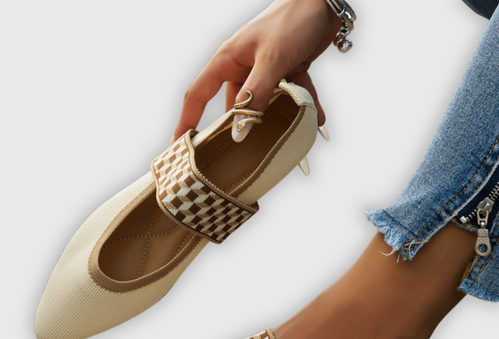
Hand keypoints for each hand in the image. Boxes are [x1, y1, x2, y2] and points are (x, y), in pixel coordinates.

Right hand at [172, 0, 340, 141]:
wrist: (325, 0)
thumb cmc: (293, 19)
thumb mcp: (271, 60)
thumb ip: (255, 96)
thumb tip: (239, 133)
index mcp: (227, 60)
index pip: (198, 95)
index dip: (186, 121)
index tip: (179, 146)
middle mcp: (242, 67)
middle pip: (233, 106)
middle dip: (238, 129)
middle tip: (236, 156)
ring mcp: (264, 71)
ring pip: (265, 104)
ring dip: (278, 119)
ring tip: (284, 140)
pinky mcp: (286, 71)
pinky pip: (291, 95)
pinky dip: (303, 105)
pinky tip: (316, 119)